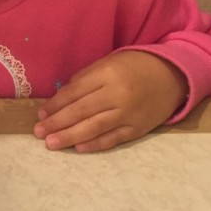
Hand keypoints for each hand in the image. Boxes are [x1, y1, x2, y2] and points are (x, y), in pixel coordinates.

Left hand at [33, 51, 188, 152]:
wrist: (171, 76)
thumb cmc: (134, 66)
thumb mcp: (108, 63)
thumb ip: (85, 79)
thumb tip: (61, 99)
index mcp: (108, 74)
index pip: (75, 91)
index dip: (56, 104)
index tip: (40, 114)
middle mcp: (118, 94)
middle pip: (82, 111)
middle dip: (57, 123)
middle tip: (38, 133)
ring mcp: (129, 113)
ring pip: (95, 127)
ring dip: (70, 137)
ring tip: (51, 143)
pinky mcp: (139, 129)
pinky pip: (113, 138)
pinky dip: (95, 144)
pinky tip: (79, 148)